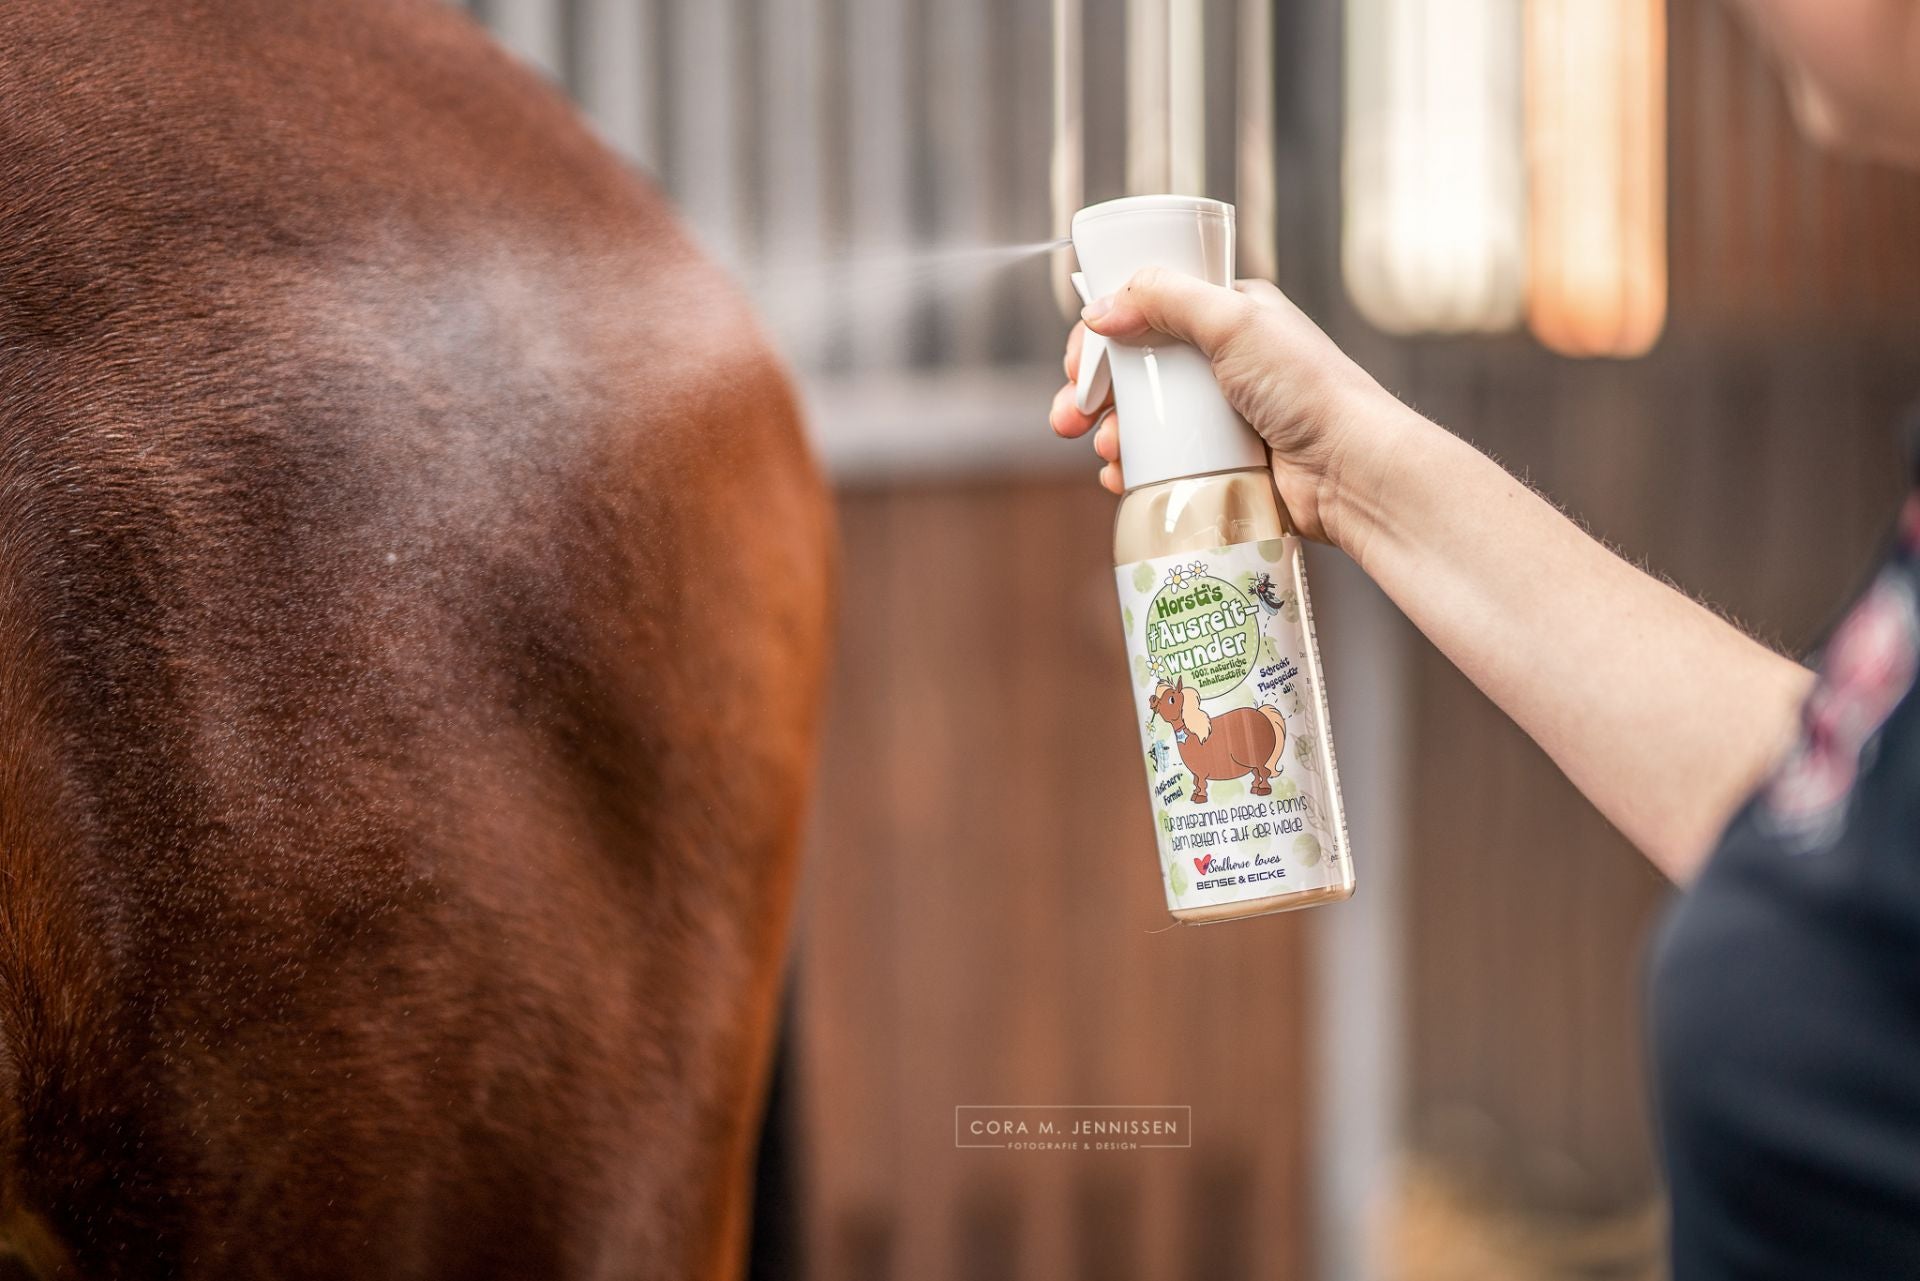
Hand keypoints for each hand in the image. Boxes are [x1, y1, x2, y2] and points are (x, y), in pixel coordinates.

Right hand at [1047, 269, 1420, 551]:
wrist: (1350, 471)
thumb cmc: (1306, 388)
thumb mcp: (1234, 321)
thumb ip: (1164, 300)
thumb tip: (1099, 309)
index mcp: (1229, 316)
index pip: (1148, 312)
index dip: (1104, 335)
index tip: (1077, 363)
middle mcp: (1223, 362)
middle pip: (1135, 370)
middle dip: (1093, 393)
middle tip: (1068, 418)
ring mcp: (1220, 416)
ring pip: (1142, 420)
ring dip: (1110, 434)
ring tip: (1107, 452)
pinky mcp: (1220, 463)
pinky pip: (1160, 463)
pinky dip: (1133, 469)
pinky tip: (1121, 477)